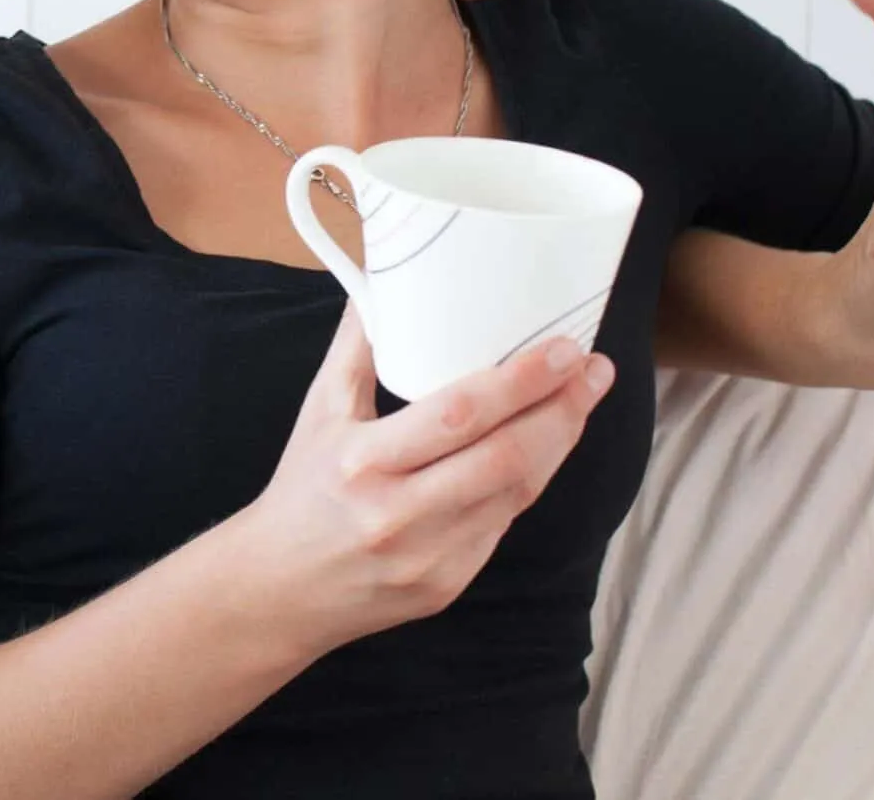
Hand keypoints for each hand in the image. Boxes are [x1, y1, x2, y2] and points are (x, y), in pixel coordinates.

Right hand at [240, 307, 611, 649]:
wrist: (280, 590)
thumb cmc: (302, 491)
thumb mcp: (320, 413)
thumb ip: (357, 347)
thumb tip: (386, 283)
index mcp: (364, 463)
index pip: (459, 415)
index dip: (521, 381)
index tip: (564, 349)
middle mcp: (399, 515)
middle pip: (506, 458)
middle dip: (561, 410)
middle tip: (593, 370)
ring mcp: (430, 558)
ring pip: (517, 493)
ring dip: (558, 443)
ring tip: (581, 399)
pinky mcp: (448, 586)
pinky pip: (503, 525)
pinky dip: (527, 481)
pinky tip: (542, 449)